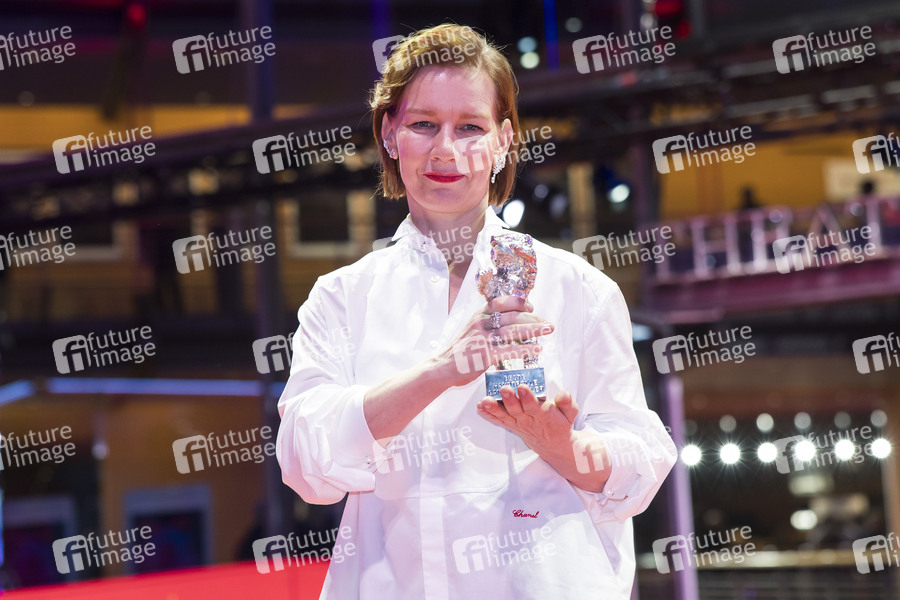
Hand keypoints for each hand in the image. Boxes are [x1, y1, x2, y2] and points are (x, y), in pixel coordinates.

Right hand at [436, 296, 553, 388]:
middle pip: (513, 316)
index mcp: (479, 314)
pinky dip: (526, 348)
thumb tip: (512, 322)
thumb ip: (489, 323)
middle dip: (534, 319)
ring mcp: (483, 338)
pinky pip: (510, 349)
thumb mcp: (472, 329)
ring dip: (535, 330)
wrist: (443, 366)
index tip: (532, 308)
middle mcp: (481, 323)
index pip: (503, 302)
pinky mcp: (485, 354)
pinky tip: (537, 349)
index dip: (520, 303)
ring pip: (513, 331)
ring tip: (548, 330)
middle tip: (548, 324)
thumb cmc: (461, 350)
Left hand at [476, 385, 578, 455]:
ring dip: (494, 409)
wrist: (553, 444)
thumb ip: (568, 403)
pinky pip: (498, 421)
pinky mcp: (511, 425)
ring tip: (485, 401)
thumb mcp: (570, 413)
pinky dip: (488, 415)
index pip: (535, 407)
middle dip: (509, 400)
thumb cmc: (560, 423)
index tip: (522, 387)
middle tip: (504, 389)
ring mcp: (518, 424)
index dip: (528, 398)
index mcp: (544, 416)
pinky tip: (480, 407)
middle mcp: (529, 420)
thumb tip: (564, 394)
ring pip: (504, 416)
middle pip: (517, 411)